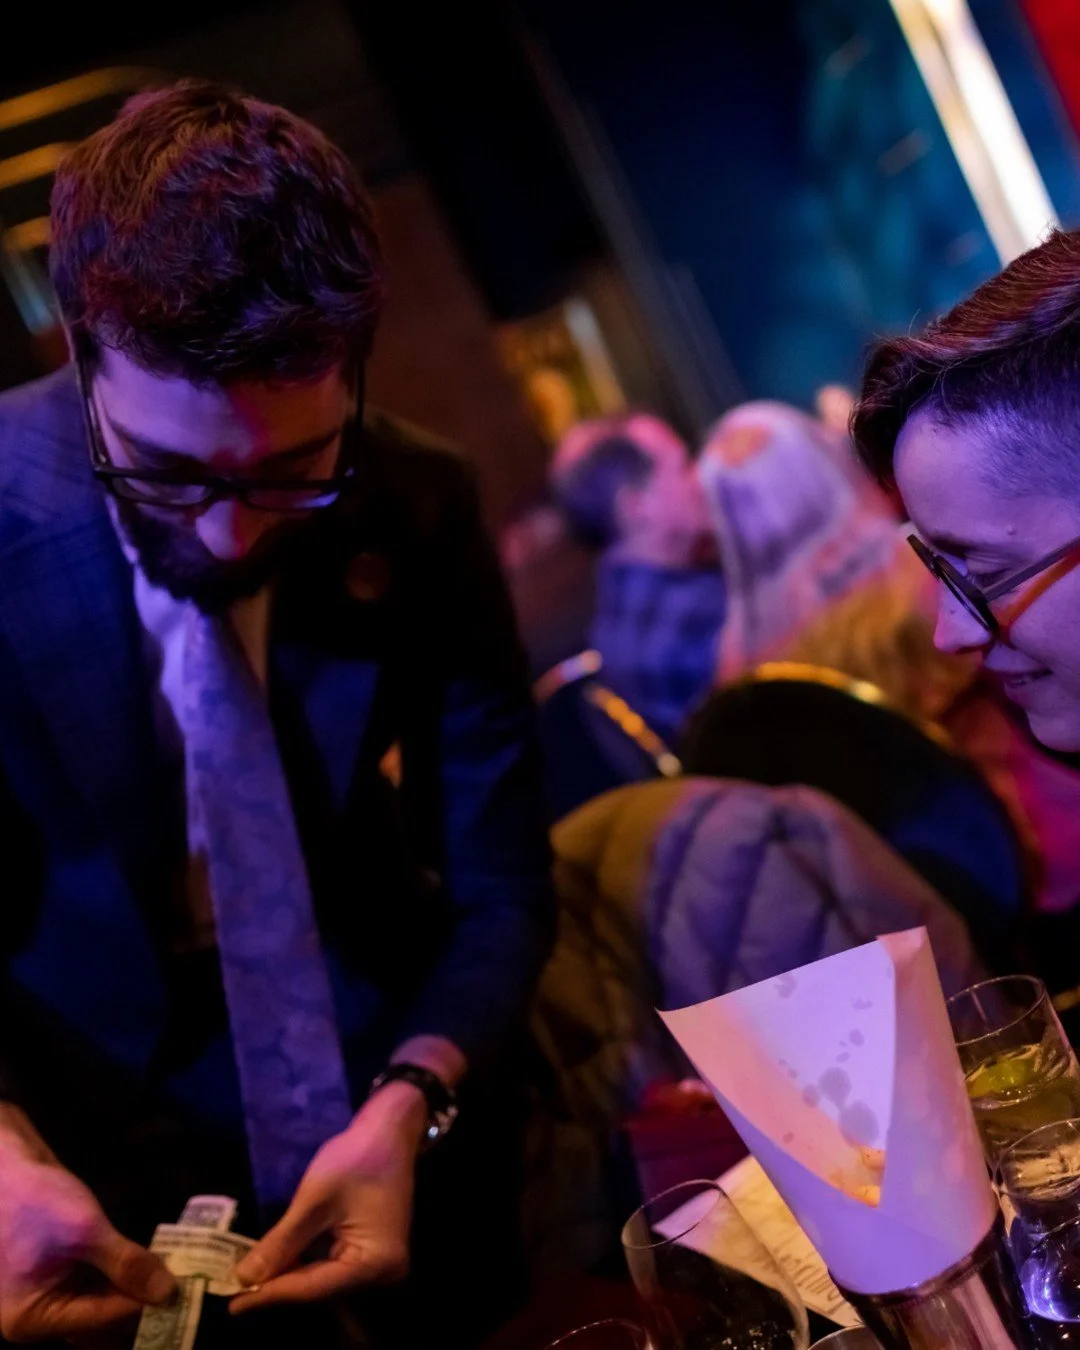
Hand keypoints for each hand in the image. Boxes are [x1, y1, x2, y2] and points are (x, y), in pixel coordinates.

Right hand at [0, 1138, 175, 1343]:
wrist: (8, 1165)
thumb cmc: (36, 1199)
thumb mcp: (85, 1231)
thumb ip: (126, 1264)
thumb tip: (168, 1293)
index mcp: (33, 1319)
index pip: (102, 1321)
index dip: (145, 1307)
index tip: (185, 1291)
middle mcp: (39, 1318)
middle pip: (101, 1324)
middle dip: (142, 1305)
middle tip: (185, 1287)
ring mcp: (49, 1297)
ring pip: (102, 1307)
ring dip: (135, 1293)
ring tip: (174, 1277)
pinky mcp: (60, 1277)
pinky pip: (96, 1290)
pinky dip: (122, 1280)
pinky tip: (151, 1267)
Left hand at [230, 1082, 425, 1311]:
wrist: (389, 1129)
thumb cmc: (356, 1157)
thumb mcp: (314, 1200)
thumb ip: (281, 1243)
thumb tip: (243, 1279)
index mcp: (376, 1264)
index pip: (314, 1289)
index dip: (271, 1295)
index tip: (232, 1305)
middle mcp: (382, 1275)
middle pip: (319, 1290)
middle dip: (279, 1288)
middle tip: (235, 1293)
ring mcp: (378, 1266)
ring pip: (322, 1281)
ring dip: (288, 1277)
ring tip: (248, 1281)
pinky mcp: (370, 1254)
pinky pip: (331, 1268)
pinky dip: (303, 1265)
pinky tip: (277, 1262)